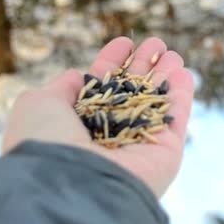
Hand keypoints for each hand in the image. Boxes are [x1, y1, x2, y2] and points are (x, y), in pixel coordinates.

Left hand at [2, 36, 194, 196]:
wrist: (69, 182)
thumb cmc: (46, 141)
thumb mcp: (38, 105)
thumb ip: (60, 88)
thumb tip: (78, 77)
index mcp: (80, 122)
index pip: (102, 86)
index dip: (114, 61)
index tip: (125, 42)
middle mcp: (110, 133)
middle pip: (133, 92)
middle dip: (145, 66)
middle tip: (157, 43)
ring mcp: (139, 143)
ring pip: (157, 103)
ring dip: (166, 77)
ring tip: (173, 53)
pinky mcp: (165, 153)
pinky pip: (176, 119)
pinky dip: (182, 96)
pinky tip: (185, 74)